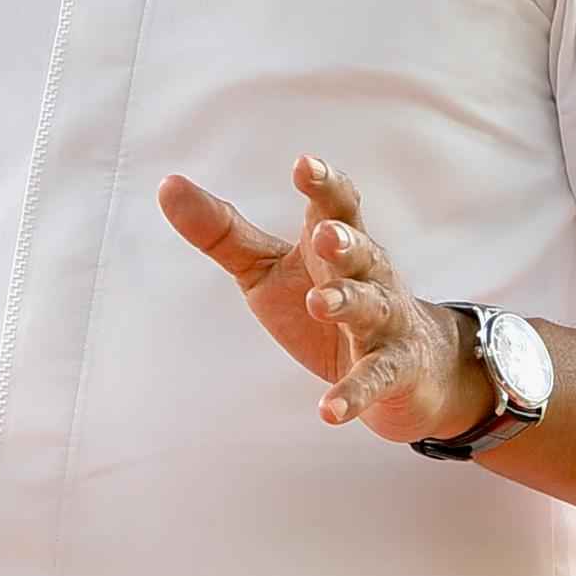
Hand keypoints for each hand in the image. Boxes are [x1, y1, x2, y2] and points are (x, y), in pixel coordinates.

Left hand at [159, 156, 493, 446]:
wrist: (409, 366)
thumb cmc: (325, 299)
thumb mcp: (267, 267)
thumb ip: (221, 231)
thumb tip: (166, 185)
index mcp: (336, 244)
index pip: (335, 205)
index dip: (323, 184)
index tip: (304, 165)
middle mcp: (368, 275)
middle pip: (361, 251)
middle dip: (345, 242)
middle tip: (325, 235)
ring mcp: (385, 321)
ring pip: (372, 306)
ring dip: (348, 303)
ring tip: (321, 304)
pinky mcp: (394, 369)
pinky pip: (374, 379)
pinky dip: (354, 394)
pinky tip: (329, 411)